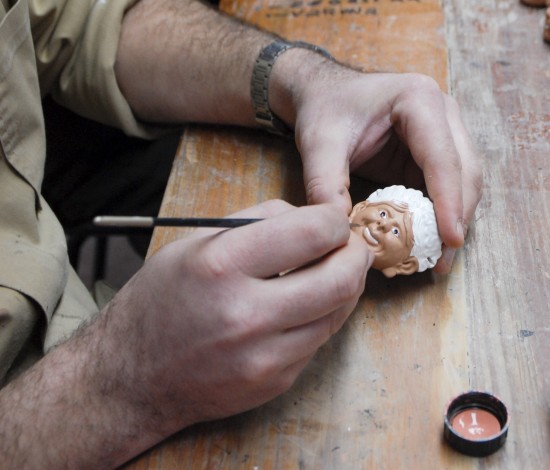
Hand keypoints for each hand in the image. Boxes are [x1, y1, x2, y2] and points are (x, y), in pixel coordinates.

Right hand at [0, 201, 371, 467]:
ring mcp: (263, 356)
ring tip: (333, 271)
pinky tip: (306, 305)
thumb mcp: (196, 242)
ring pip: (338, 313)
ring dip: (346, 287)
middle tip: (352, 247)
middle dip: (356, 255)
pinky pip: (319, 341)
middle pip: (340, 279)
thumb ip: (259, 221)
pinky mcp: (275, 382)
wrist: (131, 378)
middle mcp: (245, 314)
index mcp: (221, 267)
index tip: (333, 221)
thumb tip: (316, 218)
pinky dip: (322, 317)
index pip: (313, 233)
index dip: (334, 221)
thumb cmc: (162, 301)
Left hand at [274, 57, 482, 273]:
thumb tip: (339, 232)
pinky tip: (430, 243)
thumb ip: (325, 184)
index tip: (450, 239)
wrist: (325, 93)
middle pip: (465, 171)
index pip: (442, 158)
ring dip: (456, 220)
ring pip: (465, 182)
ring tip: (440, 259)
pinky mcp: (439, 153)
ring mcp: (446, 131)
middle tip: (444, 259)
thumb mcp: (318, 144)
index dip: (449, 202)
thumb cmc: (325, 110)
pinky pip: (450, 188)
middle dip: (459, 217)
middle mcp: (443, 112)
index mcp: (419, 99)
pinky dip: (443, 216)